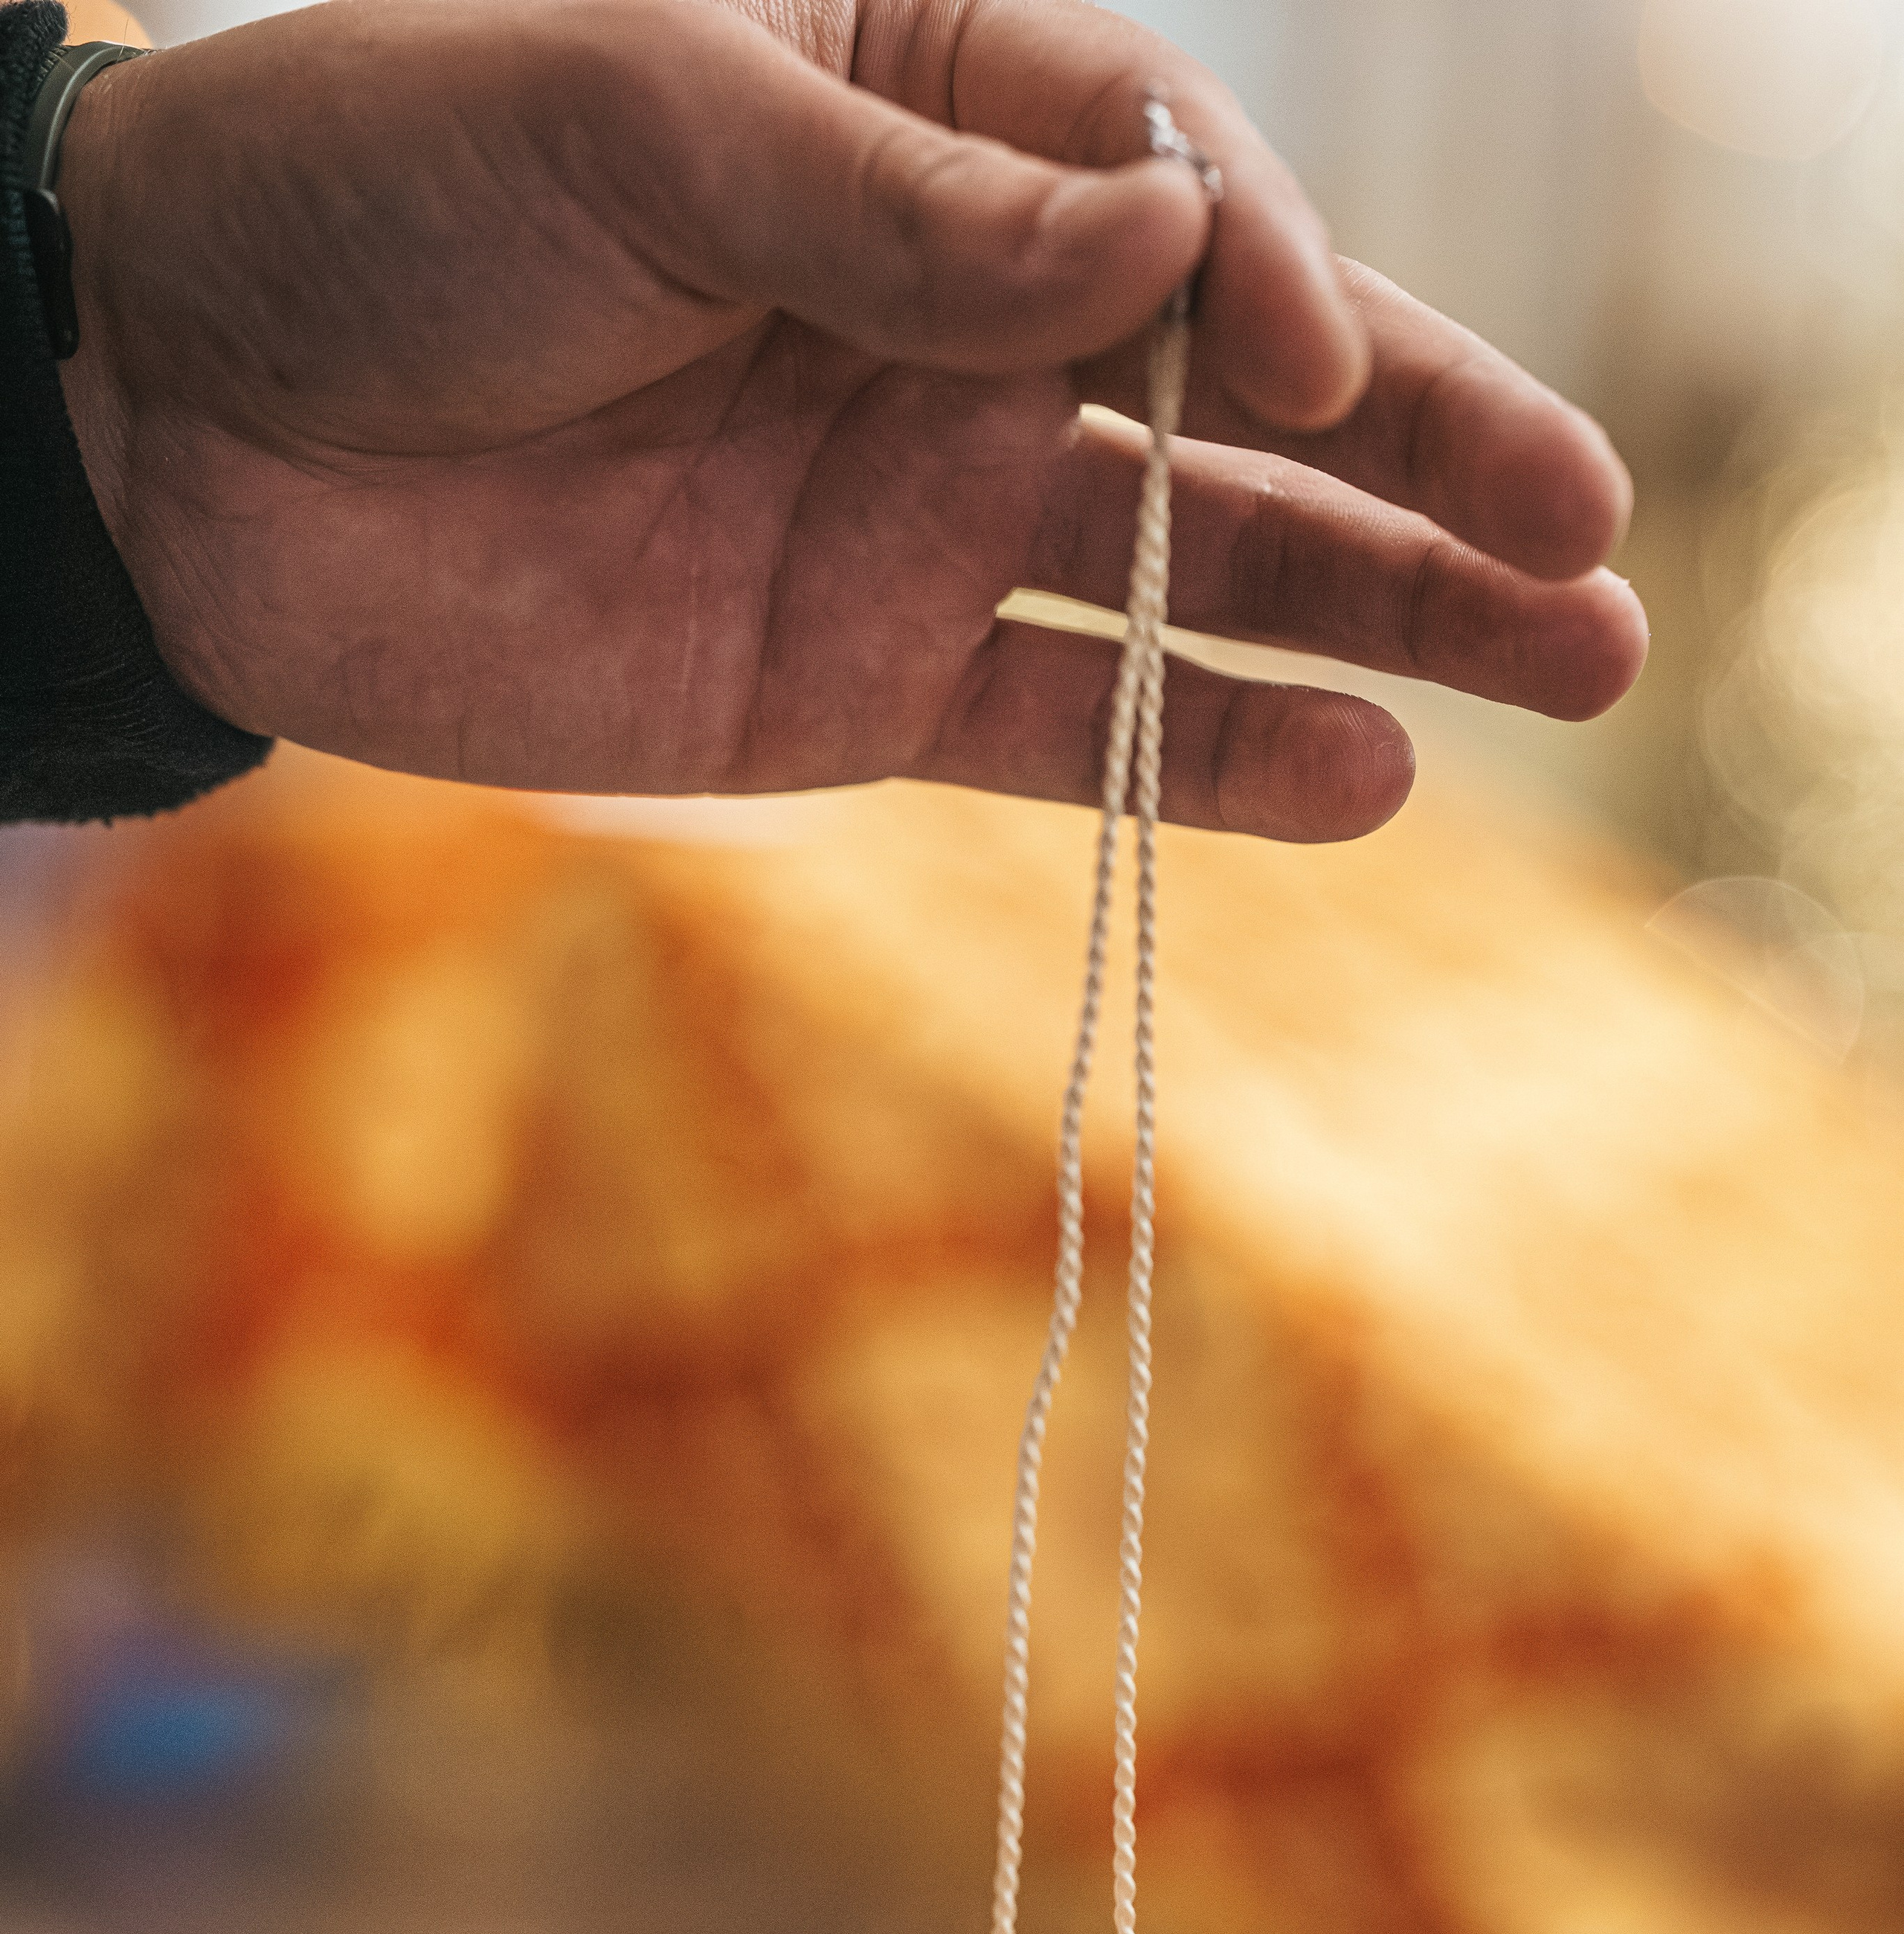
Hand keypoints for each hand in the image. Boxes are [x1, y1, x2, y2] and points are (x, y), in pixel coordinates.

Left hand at [58, 0, 1645, 831]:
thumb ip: (904, 210)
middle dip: (1430, 456)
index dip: (1259, 277)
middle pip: (1242, 393)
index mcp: (921, 111)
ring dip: (1381, 616)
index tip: (1300, 358)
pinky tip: (1363, 781)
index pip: (1164, 186)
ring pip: (1199, 571)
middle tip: (1598, 544)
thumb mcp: (639, 124)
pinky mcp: (859, 684)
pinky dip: (1207, 760)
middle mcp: (954, 318)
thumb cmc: (387, 190)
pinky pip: (1068, 725)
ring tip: (1567, 657)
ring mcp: (919, 512)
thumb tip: (1164, 256)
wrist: (187, 426)